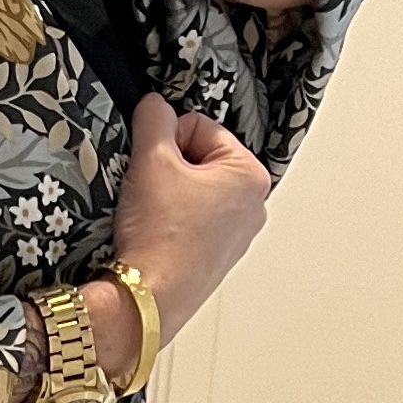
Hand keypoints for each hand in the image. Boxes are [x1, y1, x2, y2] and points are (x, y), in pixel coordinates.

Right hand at [107, 92, 270, 346]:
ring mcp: (239, 236)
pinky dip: (174, 222)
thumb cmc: (158, 232)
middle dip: (172, 168)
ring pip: (195, 192)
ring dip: (170, 194)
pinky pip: (194, 222)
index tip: (152, 165)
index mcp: (251, 175)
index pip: (200, 126)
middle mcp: (255, 206)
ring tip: (152, 216)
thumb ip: (154, 119)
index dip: (167, 139)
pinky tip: (157, 236)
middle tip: (151, 191)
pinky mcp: (219, 260)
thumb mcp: (150, 160)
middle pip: (201, 159)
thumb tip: (155, 105)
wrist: (148, 297)